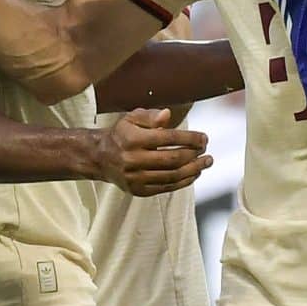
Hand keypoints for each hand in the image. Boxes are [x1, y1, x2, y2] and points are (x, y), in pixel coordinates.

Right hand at [91, 108, 213, 195]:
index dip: (190, 138)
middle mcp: (133, 160)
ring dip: (193, 170)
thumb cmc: (121, 135)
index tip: (204, 138)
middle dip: (194, 155)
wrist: (100, 158)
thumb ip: (150, 116)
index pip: (168, 138)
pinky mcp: (138, 190)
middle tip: (206, 150)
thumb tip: (167, 115)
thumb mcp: (132, 118)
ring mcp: (136, 178)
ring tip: (205, 163)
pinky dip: (183, 181)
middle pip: (173, 159)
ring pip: (172, 176)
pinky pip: (166, 187)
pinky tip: (194, 173)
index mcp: (133, 139)